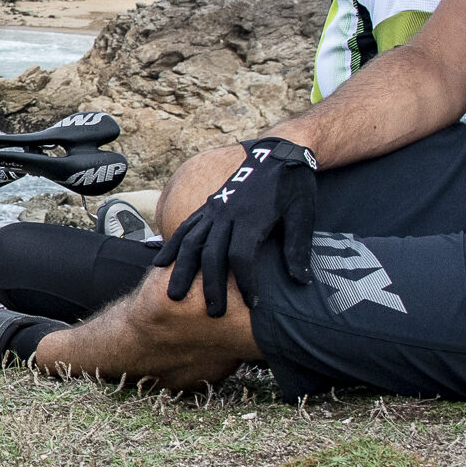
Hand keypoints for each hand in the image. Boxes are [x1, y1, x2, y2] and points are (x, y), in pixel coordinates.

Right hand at [154, 138, 317, 316]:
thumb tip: (301, 282)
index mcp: (253, 216)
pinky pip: (186, 227)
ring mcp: (215, 208)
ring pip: (192, 241)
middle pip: (212, 253)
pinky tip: (161, 263)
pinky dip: (173, 245)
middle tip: (212, 313)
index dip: (245, 281)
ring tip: (174, 295)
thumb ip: (298, 249)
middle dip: (210, 286)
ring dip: (182, 269)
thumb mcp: (304, 216)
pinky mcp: (208, 206)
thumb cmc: (295, 186)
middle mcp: (229, 213)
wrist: (280, 153)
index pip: (242, 255)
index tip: (252, 303)